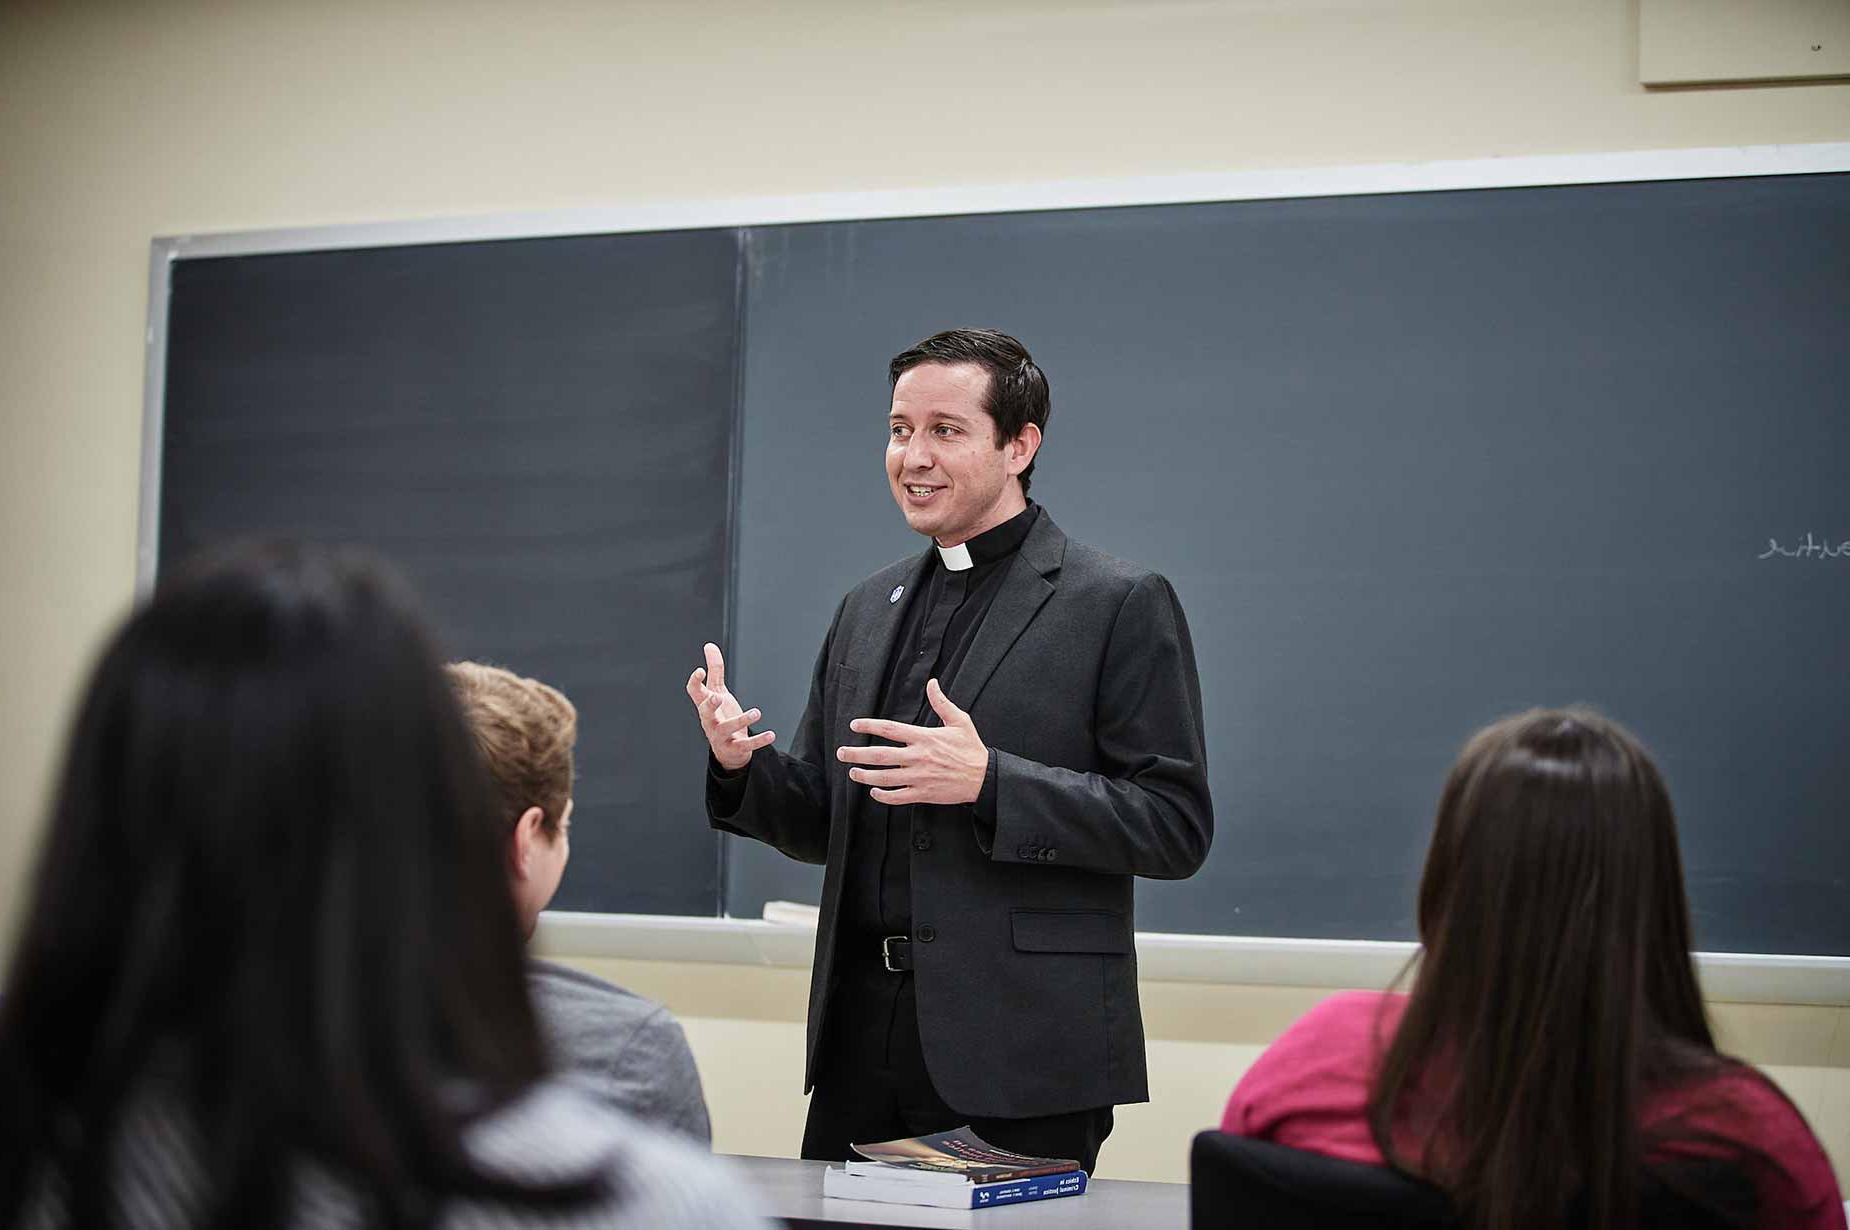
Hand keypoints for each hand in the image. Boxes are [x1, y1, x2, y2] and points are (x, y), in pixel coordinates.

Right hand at [686, 642, 773, 771]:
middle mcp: (710, 720)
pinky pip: (746, 745)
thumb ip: (714, 670)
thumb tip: (709, 646)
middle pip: (705, 713)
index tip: (700, 671)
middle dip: (710, 705)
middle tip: (718, 697)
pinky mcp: (735, 748)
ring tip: (756, 712)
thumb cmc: (721, 716)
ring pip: (727, 728)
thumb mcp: (717, 692)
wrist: (727, 750)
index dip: (695, 682)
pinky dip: (758, 740)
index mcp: (705, 705)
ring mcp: (721, 736)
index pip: (694, 693)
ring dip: (741, 720)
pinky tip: (771, 734)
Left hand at [836, 679, 986, 805]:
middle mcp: (918, 757)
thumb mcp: (960, 721)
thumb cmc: (971, 749)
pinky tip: (874, 792)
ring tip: (852, 773)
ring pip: (884, 777)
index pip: (890, 729)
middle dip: (857, 754)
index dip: (869, 725)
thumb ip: (941, 702)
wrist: (984, 777)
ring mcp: (919, 777)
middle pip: (880, 755)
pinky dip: (883, 796)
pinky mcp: (923, 794)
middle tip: (841, 753)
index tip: (854, 725)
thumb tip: (932, 683)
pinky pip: (897, 796)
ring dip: (865, 775)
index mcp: (924, 737)